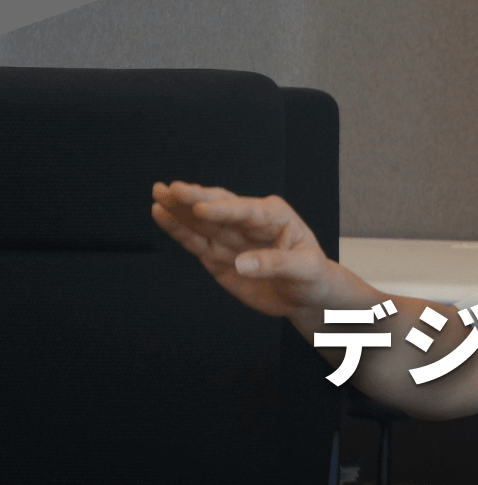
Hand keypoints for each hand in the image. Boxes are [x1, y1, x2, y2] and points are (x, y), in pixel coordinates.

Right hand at [151, 180, 336, 317]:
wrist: (305, 295)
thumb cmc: (312, 276)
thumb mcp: (304, 270)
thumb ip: (275, 264)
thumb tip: (242, 264)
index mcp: (275, 215)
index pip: (246, 210)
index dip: (223, 210)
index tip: (201, 209)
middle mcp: (249, 221)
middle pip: (219, 207)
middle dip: (196, 198)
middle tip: (171, 189)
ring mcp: (231, 237)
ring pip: (201, 221)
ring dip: (179, 208)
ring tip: (158, 193)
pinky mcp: (217, 255)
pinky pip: (195, 241)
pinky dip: (178, 229)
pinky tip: (161, 214)